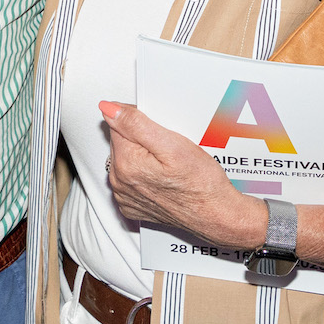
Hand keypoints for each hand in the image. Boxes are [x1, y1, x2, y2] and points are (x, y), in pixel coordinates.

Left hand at [101, 101, 265, 249]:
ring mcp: (125, 197)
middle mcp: (119, 182)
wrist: (215, 215)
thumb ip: (135, 124)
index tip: (159, 130)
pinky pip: (130, 180)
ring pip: (126, 161)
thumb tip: (108, 108)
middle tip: (168, 148)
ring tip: (168, 164)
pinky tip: (162, 178)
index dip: (140, 121)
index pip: (117, 124)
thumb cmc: (200, 184)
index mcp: (125, 164)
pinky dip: (143, 175)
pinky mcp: (132, 206)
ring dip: (141, 157)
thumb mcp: (172, 144)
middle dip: (140, 140)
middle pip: (121, 143)